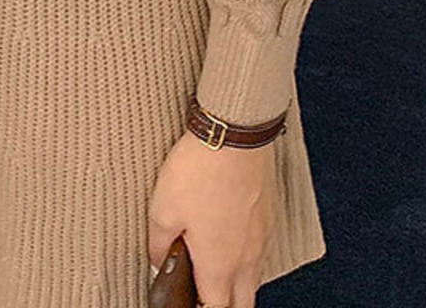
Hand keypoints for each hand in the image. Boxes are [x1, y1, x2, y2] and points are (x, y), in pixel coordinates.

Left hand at [148, 128, 277, 307]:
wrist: (234, 135)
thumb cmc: (200, 170)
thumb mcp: (162, 209)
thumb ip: (158, 243)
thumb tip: (157, 260)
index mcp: (219, 264)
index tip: (188, 302)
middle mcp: (246, 257)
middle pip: (242, 302)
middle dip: (224, 304)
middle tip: (204, 293)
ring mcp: (262, 237)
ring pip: (254, 277)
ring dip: (237, 281)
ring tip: (215, 267)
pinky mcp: (268, 215)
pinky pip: (260, 250)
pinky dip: (247, 255)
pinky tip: (230, 237)